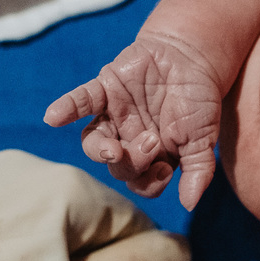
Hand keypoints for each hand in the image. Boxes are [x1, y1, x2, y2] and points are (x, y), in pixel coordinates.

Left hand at [44, 33, 222, 210]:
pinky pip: (81, 102)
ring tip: (112, 149)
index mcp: (154, 156)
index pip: (142, 183)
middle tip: (151, 140)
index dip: (150, 181)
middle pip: (118, 167)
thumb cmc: (199, 100)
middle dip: (133, 161)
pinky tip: (54, 117)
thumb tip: (189, 204)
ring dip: (100, 150)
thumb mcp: (205, 138)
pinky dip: (67, 108)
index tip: (165, 168)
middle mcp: (130, 140)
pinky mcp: (104, 89)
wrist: (190, 55)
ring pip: (94, 143)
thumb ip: (199, 171)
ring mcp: (114, 116)